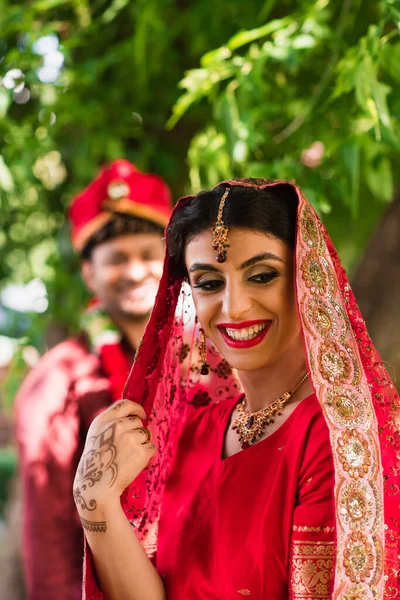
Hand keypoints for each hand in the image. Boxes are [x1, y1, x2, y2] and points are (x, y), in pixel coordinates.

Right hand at [73, 400, 155, 518]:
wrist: (96, 487)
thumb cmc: (96, 464)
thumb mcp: (97, 437)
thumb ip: (111, 424)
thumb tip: (135, 417)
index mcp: (103, 420)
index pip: (125, 404)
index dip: (136, 408)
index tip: (141, 415)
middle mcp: (117, 426)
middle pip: (138, 422)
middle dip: (137, 433)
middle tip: (128, 449)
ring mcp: (130, 437)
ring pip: (145, 435)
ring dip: (142, 445)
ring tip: (128, 458)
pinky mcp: (140, 451)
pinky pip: (152, 447)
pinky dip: (147, 455)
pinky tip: (135, 464)